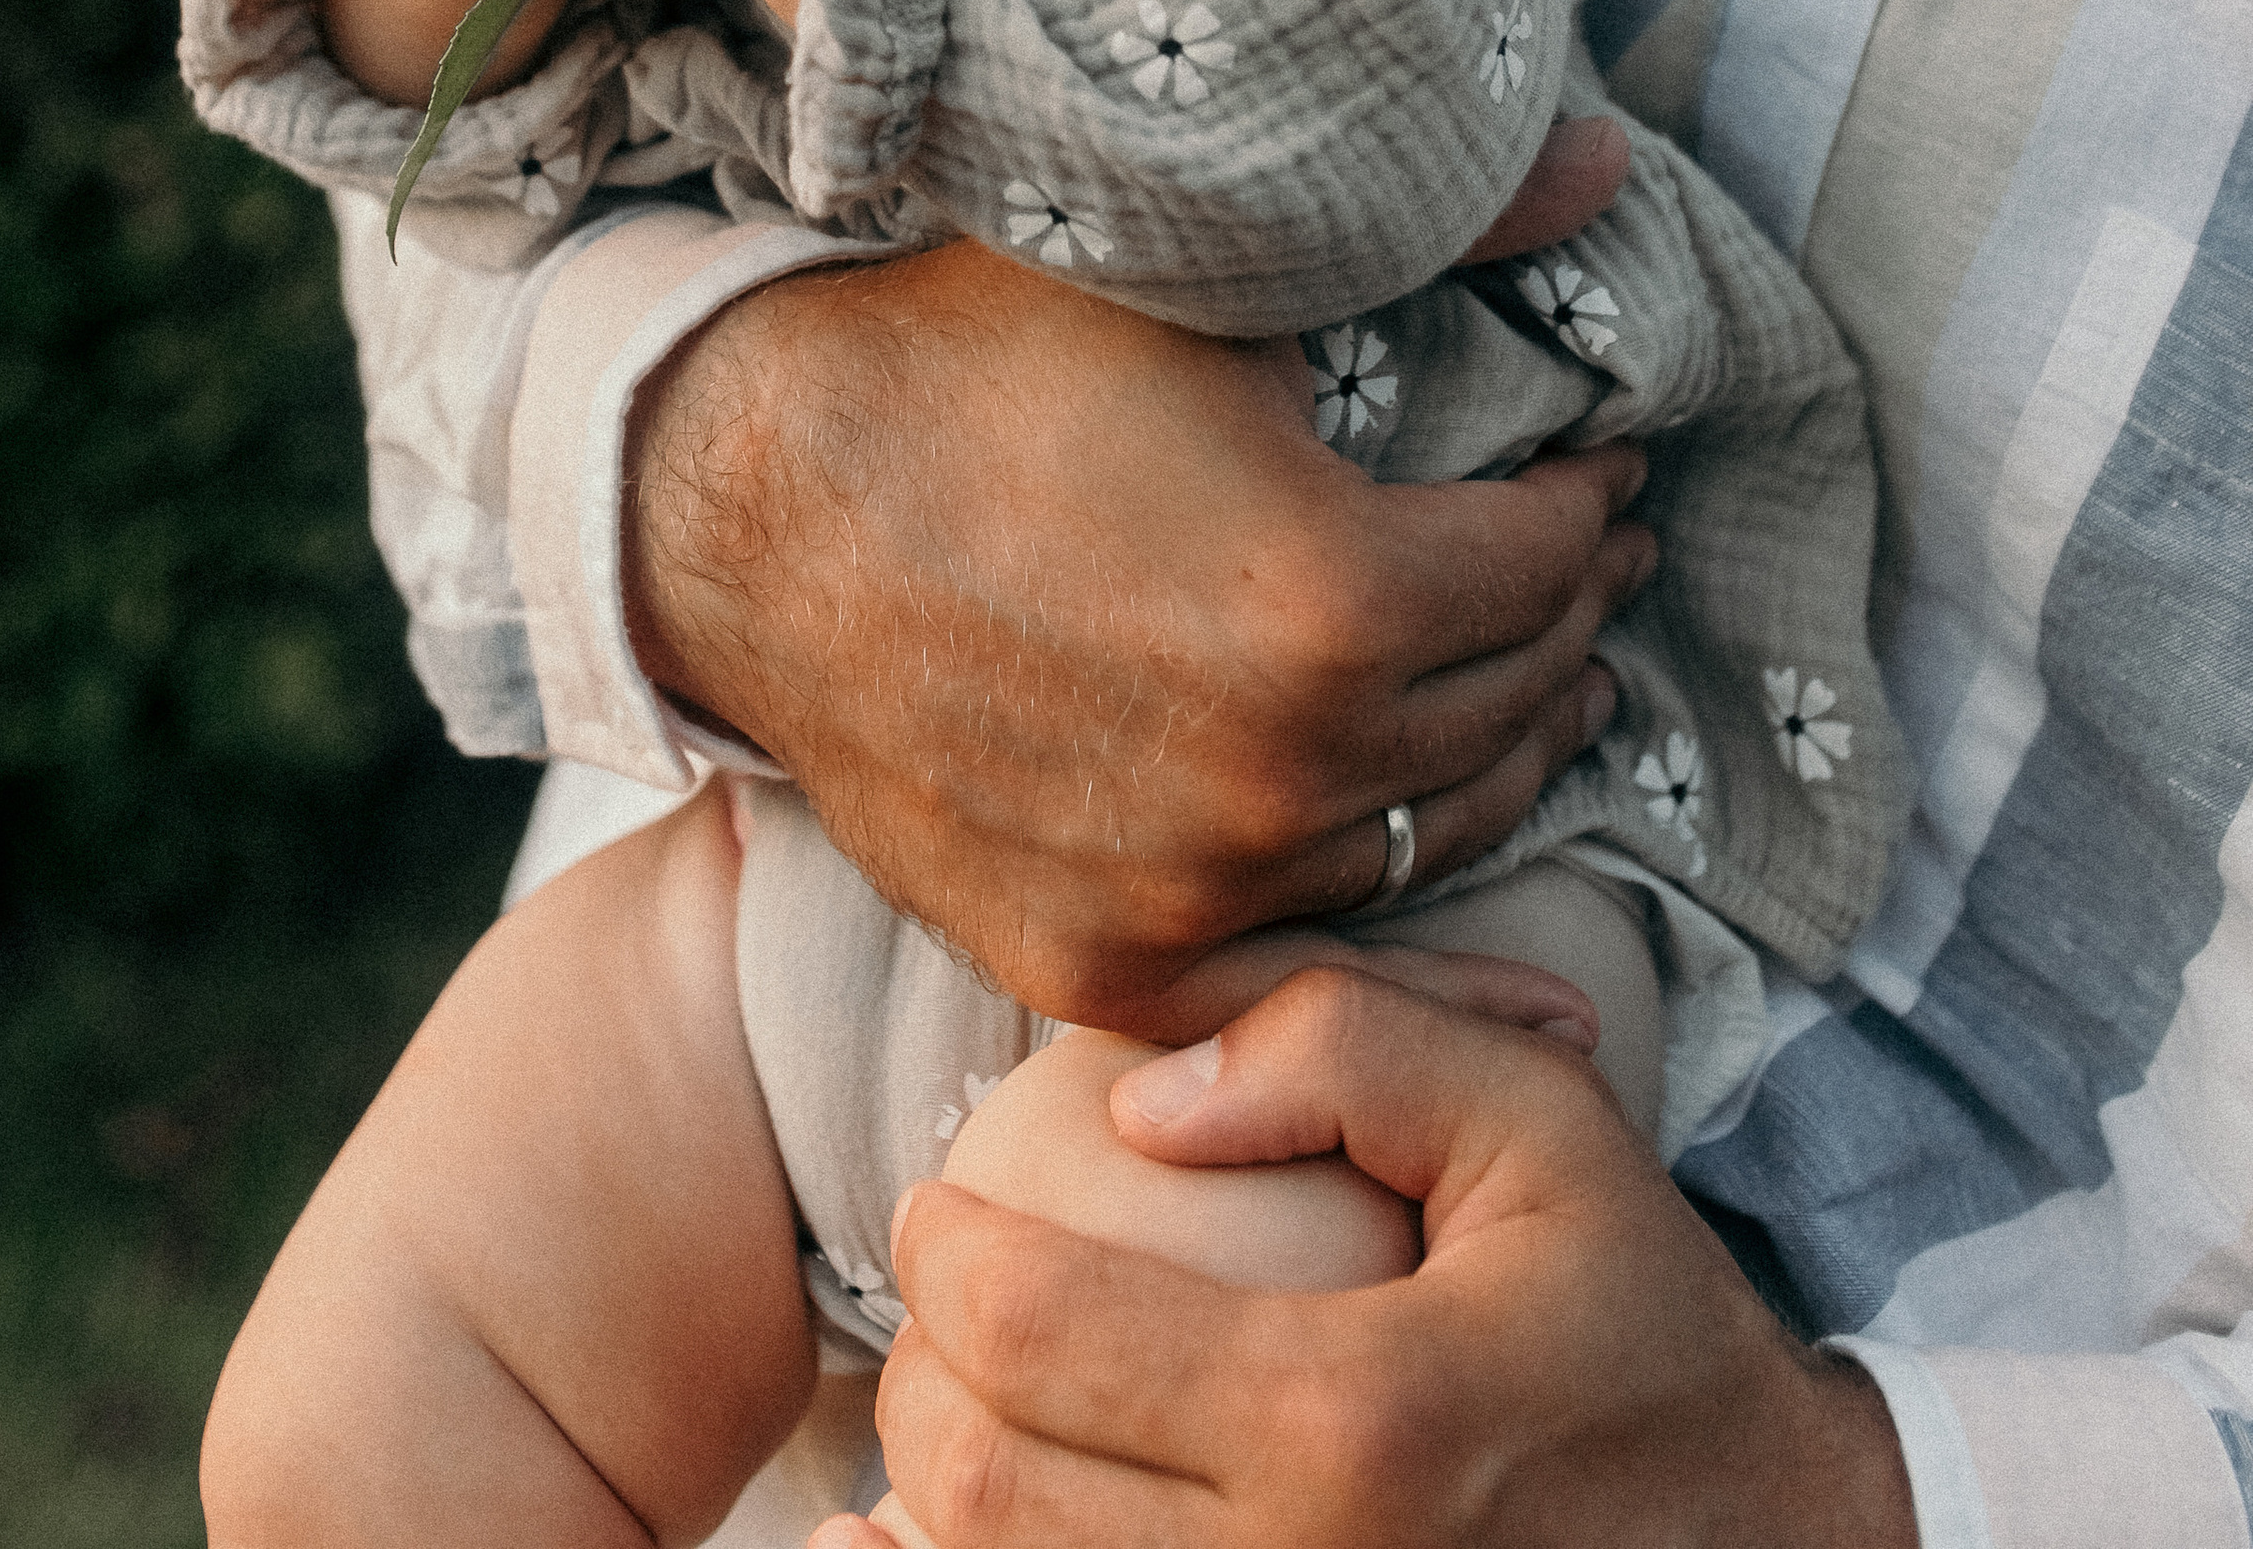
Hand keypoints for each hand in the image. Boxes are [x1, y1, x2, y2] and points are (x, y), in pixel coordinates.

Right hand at [629, 144, 1651, 1040]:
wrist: (748, 502)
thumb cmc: (975, 356)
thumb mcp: (1204, 264)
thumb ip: (1445, 222)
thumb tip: (1617, 164)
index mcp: (1335, 596)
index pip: (1546, 560)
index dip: (1584, 500)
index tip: (1595, 463)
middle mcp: (1282, 771)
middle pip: (1510, 702)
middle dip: (1563, 618)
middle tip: (1582, 563)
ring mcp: (1190, 886)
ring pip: (1429, 835)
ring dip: (1494, 750)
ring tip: (1528, 684)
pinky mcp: (1102, 956)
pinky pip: (1300, 944)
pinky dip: (1368, 885)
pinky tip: (1408, 827)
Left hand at [831, 969, 1916, 1548]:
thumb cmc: (1632, 1319)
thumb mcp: (1537, 1119)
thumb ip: (1340, 1049)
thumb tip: (1137, 1100)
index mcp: (1354, 1415)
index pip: (1040, 1329)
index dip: (942, 1251)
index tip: (930, 1201)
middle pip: (984, 1483)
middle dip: (915, 1372)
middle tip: (934, 1299)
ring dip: (928, 1501)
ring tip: (944, 1409)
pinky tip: (926, 1546)